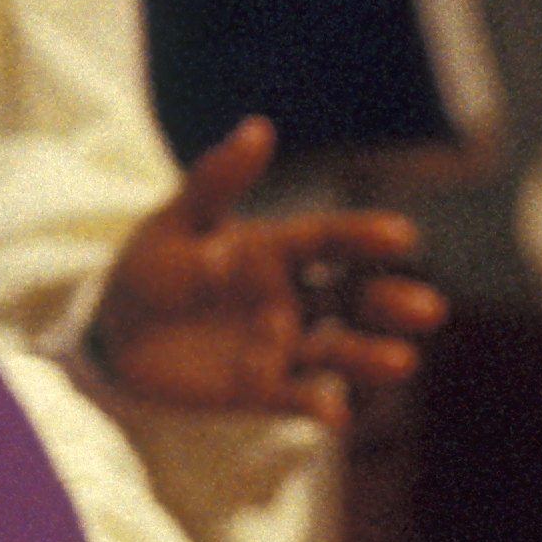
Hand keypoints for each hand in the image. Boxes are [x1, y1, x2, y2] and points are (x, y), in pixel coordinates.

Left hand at [83, 120, 447, 428]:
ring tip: (402, 360)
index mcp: (275, 250)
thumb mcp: (176, 221)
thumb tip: (258, 128)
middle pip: (352, 298)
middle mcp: (291, 298)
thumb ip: (217, 181)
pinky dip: (318, 405)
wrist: (114, 335)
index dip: (364, 237)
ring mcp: (281, 346)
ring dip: (368, 356)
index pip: (330, 241)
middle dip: (389, 303)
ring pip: (336, 351)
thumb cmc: (149, 268)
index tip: (402, 236)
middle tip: (427, 308)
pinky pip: (295, 398)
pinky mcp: (261, 390)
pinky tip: (336, 413)